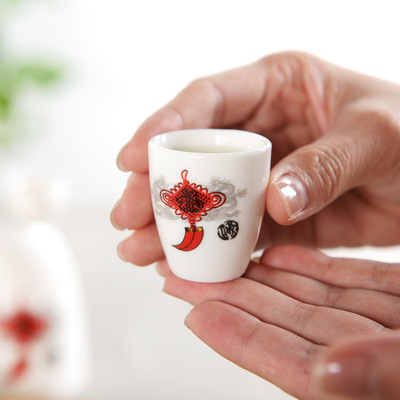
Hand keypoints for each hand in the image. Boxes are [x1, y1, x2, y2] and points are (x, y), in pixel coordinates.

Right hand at [111, 51, 399, 265]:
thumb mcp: (376, 135)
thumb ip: (325, 164)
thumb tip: (274, 201)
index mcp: (276, 87)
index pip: (208, 101)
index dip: (164, 126)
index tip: (131, 157)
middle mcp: (259, 130)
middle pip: (194, 155)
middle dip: (155, 186)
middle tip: (125, 217)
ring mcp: (261, 176)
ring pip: (205, 199)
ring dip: (171, 224)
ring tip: (137, 249)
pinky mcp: (271, 216)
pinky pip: (232, 232)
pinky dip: (207, 248)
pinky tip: (178, 263)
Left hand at [158, 244, 399, 399]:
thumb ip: (382, 375)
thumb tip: (325, 372)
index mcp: (363, 375)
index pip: (288, 362)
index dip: (239, 338)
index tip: (196, 314)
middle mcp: (362, 350)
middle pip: (286, 324)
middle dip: (234, 298)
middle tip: (189, 277)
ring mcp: (376, 322)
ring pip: (307, 298)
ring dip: (263, 278)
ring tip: (222, 258)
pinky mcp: (393, 299)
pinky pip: (343, 280)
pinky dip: (307, 266)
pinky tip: (277, 253)